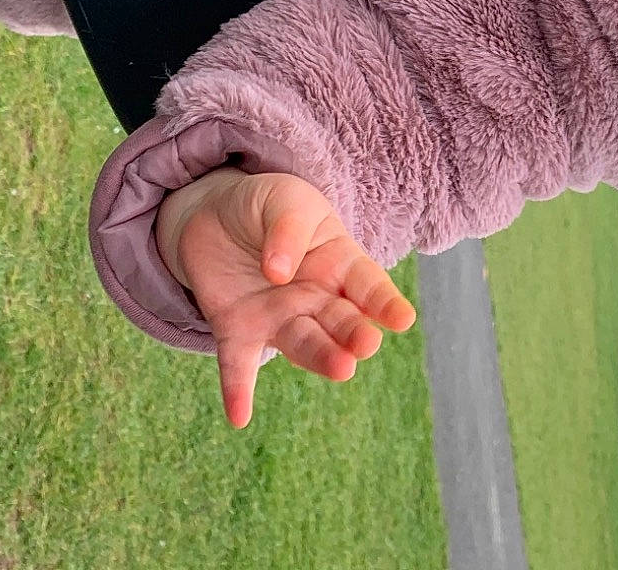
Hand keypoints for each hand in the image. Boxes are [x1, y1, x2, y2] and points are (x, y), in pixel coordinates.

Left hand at [157, 168, 416, 428]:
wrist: (215, 213)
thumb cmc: (268, 207)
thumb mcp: (285, 200)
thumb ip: (288, 229)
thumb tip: (279, 274)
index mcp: (338, 263)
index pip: (367, 285)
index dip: (385, 301)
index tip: (402, 319)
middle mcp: (315, 299)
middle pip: (340, 321)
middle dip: (354, 333)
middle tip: (365, 344)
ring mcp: (278, 318)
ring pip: (303, 343)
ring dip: (320, 358)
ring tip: (341, 369)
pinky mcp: (238, 331)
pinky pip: (239, 364)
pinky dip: (238, 391)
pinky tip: (239, 417)